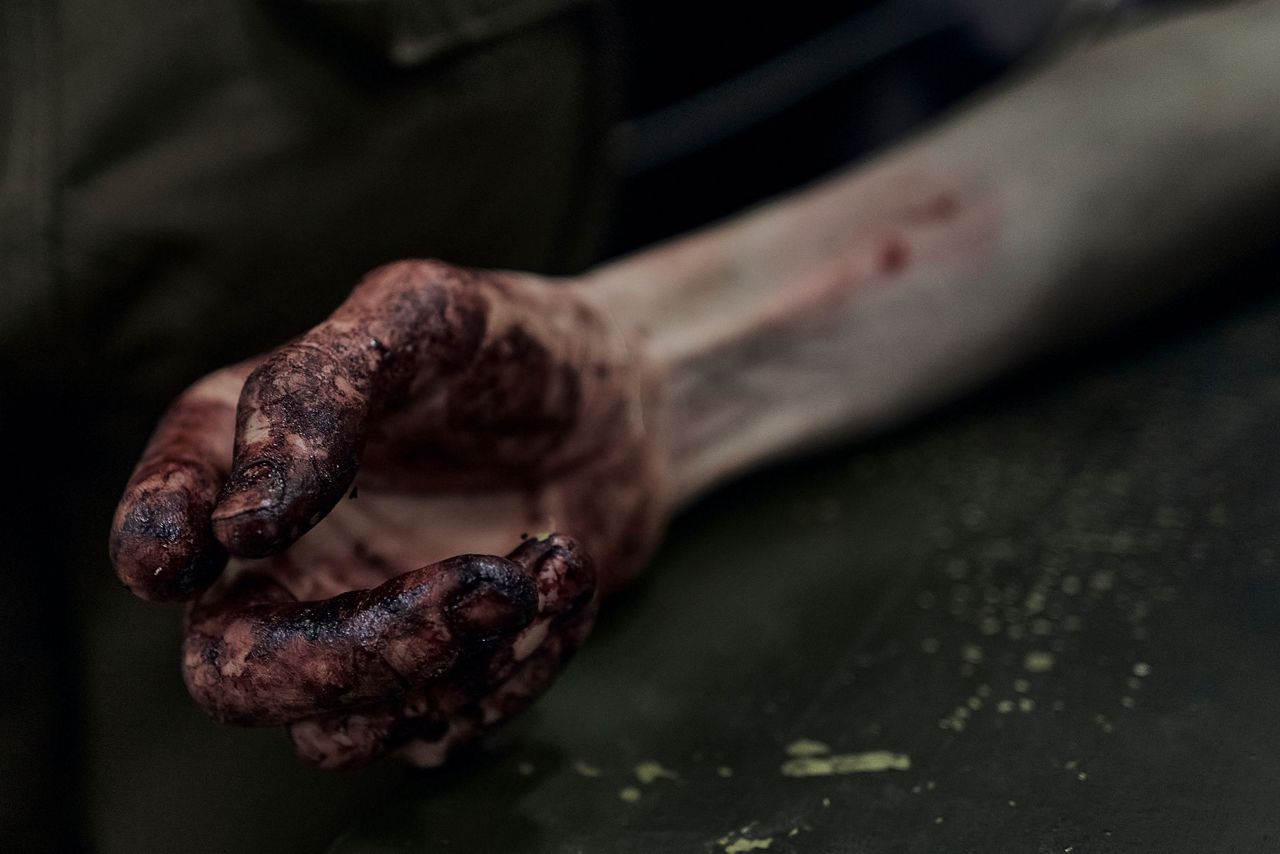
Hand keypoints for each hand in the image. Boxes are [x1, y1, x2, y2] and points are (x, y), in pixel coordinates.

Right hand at [110, 260, 668, 768]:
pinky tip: (565, 579)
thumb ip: (320, 393)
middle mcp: (278, 566)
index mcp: (244, 462)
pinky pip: (438, 736)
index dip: (160, 544)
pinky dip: (516, 674)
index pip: (156, 527)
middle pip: (235, 677)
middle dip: (359, 654)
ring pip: (339, 732)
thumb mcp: (424, 317)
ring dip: (461, 663)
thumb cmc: (507, 349)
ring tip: (550, 568)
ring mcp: (351, 635)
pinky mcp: (428, 682)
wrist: (620, 412)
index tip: (228, 540)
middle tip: (487, 586)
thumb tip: (240, 529)